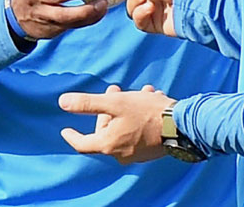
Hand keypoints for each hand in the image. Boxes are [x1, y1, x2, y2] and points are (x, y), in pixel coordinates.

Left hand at [59, 85, 173, 163]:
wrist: (181, 125)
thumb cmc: (147, 113)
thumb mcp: (116, 103)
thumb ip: (88, 103)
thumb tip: (62, 102)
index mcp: (108, 144)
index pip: (82, 144)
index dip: (72, 136)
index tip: (65, 130)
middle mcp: (120, 154)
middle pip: (106, 130)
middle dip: (109, 108)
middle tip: (117, 91)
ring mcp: (136, 154)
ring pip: (124, 127)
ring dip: (128, 108)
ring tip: (141, 92)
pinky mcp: (149, 150)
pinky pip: (137, 132)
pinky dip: (139, 116)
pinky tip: (151, 99)